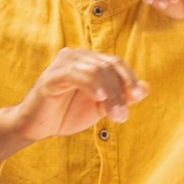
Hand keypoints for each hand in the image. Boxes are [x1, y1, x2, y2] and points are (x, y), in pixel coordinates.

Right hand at [13, 48, 149, 141]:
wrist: (38, 127)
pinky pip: (76, 75)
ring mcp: (62, 64)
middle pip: (107, 66)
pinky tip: (99, 100)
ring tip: (114, 115)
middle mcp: (75, 56)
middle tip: (123, 116)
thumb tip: (146, 88)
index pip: (115, 62)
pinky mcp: (50, 77)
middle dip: (120, 91)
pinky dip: (91, 86)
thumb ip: (121, 97)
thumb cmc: (67, 114)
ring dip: (110, 94)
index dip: (129, 78)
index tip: (138, 96)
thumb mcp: (100, 107)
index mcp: (87, 60)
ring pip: (95, 70)